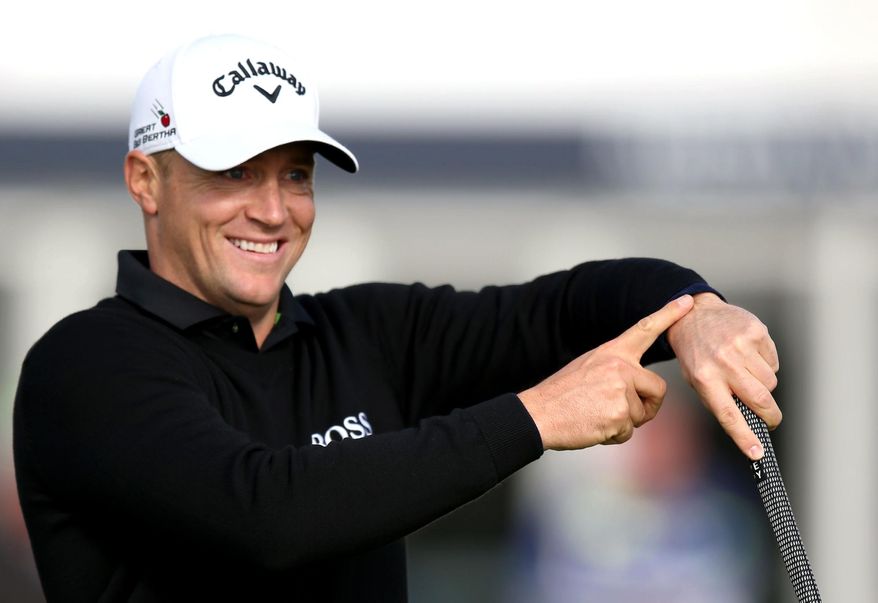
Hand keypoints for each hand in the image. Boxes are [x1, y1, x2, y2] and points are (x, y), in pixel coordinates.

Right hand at [519, 295, 693, 450]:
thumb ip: (616, 370)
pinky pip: (629, 432)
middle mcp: (620, 366)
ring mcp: (621, 390)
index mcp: (611, 352)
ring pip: (642, 414)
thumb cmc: (561, 394)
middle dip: (647, 406)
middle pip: (658, 388)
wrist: (539, 413)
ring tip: (595, 415)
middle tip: (620, 412)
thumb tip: (637, 389)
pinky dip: (613, 435)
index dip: (668, 314)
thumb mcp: (588, 367)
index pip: (645, 329)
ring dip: (624, 422)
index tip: (688, 301)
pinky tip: (593, 425)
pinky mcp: (620, 414)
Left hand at [666, 293, 780, 459]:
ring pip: (771, 382)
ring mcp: (741, 346)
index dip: (745, 436)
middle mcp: (723, 363)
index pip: (729, 415)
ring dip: (764, 384)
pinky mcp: (756, 332)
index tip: (758, 453)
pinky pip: (774, 362)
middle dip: (770, 415)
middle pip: (760, 401)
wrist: (696, 314)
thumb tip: (748, 426)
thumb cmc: (696, 354)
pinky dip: (766, 364)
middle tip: (770, 419)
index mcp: (704, 379)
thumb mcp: (696, 379)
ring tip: (746, 372)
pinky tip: (749, 354)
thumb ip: (720, 400)